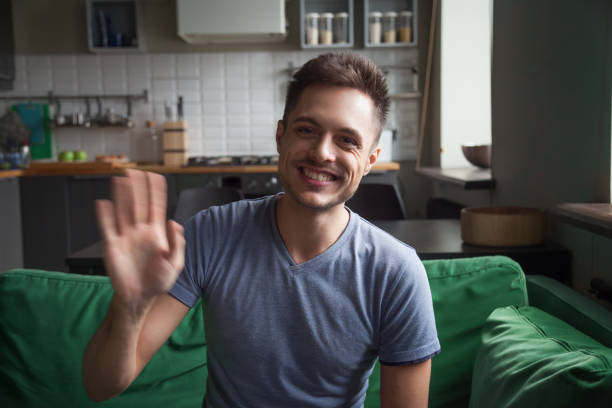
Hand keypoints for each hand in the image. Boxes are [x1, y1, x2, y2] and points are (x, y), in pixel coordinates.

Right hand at [95, 170, 185, 313]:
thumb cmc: (158, 282)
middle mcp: (140, 232)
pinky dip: (105, 215)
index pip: (156, 207)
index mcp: (156, 234)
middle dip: (137, 187)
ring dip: (121, 195)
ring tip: (120, 179)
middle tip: (135, 170)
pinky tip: (103, 202)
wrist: (139, 299)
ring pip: (123, 211)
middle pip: (138, 204)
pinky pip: (107, 228)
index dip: (156, 191)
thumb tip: (175, 222)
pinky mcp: (112, 247)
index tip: (156, 176)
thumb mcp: (176, 264)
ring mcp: (125, 238)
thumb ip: (177, 243)